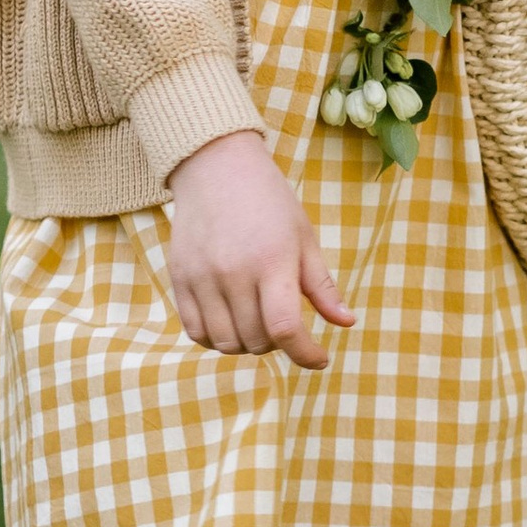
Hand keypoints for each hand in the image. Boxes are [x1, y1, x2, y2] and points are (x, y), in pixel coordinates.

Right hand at [164, 133, 353, 367]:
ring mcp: (202, 278)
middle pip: (256, 340)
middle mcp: (233, 273)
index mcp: (272, 261)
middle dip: (278, 345)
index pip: (284, 328)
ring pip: (225, 343)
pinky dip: (216, 339)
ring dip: (247, 345)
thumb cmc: (270, 203)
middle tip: (285, 325)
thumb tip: (347, 324)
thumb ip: (322, 286)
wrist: (216, 168)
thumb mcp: (303, 238)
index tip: (320, 358)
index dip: (306, 354)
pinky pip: (195, 332)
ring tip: (258, 324)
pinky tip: (231, 323)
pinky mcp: (179, 279)